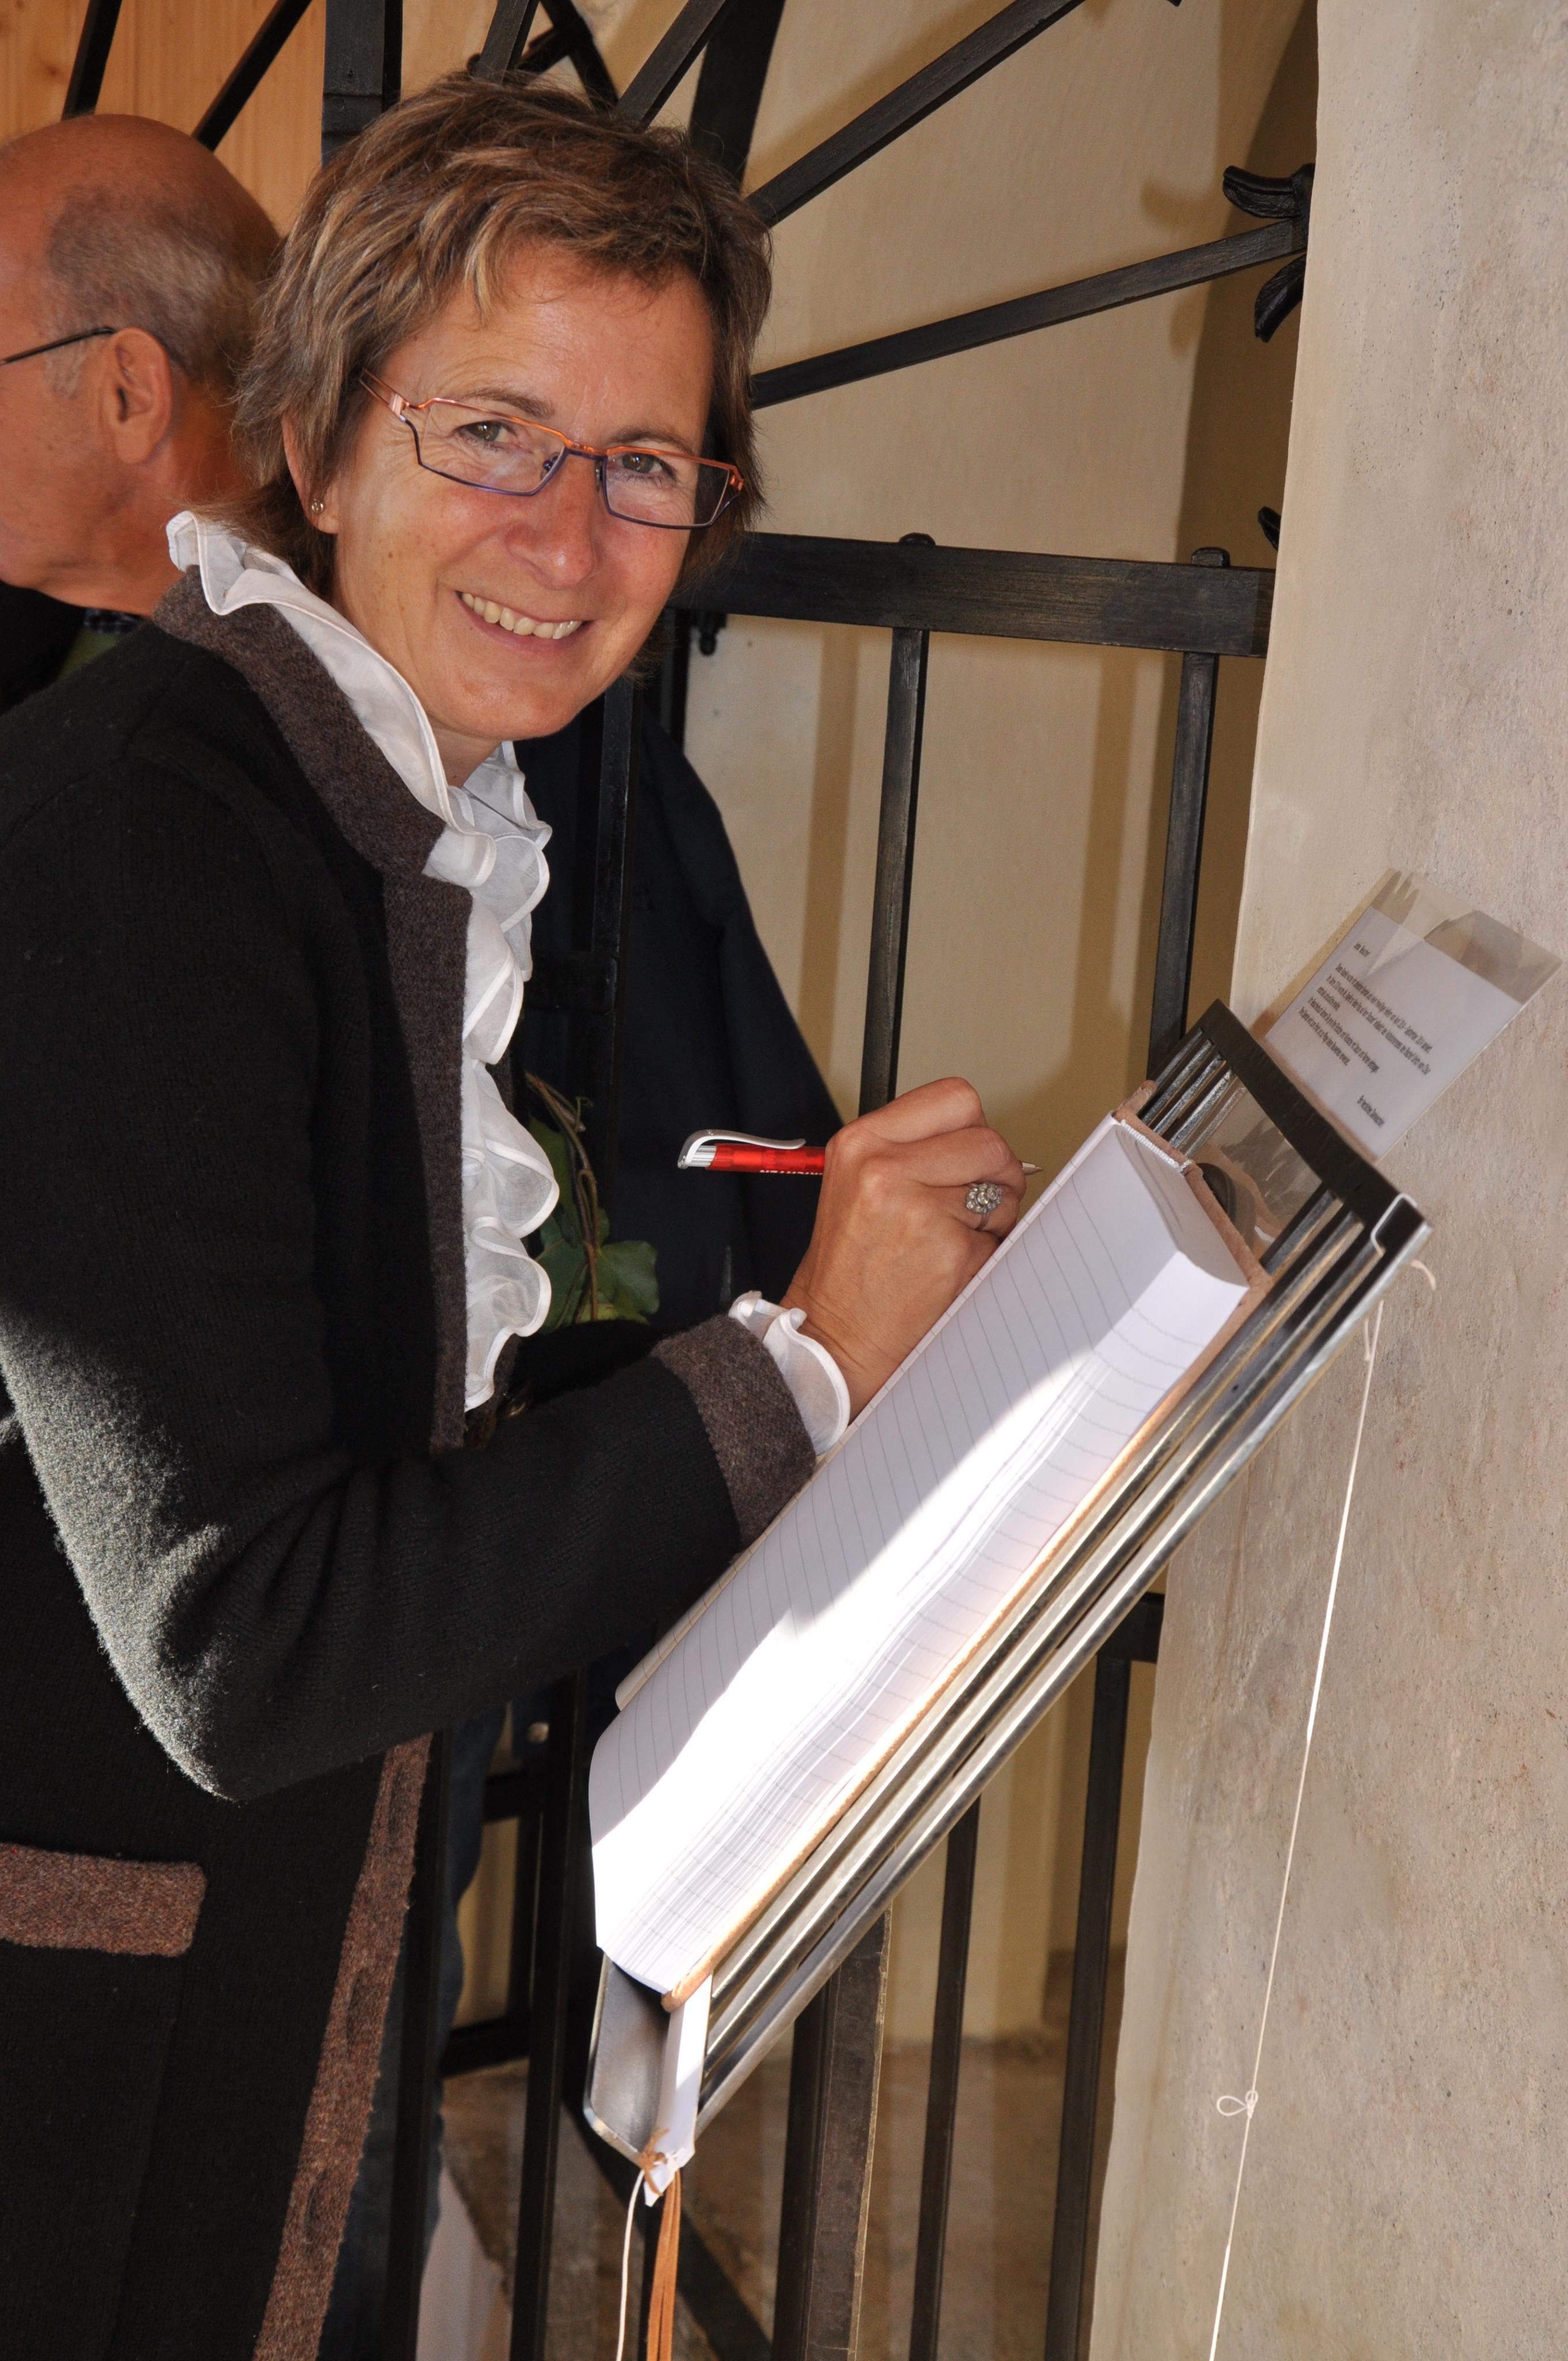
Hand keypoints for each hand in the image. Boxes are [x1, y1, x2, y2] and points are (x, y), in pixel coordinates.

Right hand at [783, 1077, 1024, 1419]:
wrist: (836, 1336)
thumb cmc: (850, 1267)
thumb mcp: (857, 1182)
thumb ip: (912, 1149)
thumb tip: (982, 1137)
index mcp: (862, 1142)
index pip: (956, 1098)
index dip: (972, 1129)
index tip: (966, 1154)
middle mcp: (886, 1169)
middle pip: (990, 1141)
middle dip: (996, 1173)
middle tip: (972, 1202)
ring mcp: (920, 1210)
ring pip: (1004, 1187)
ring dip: (995, 1215)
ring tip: (952, 1237)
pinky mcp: (950, 1252)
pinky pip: (1002, 1237)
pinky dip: (988, 1253)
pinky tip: (950, 1267)